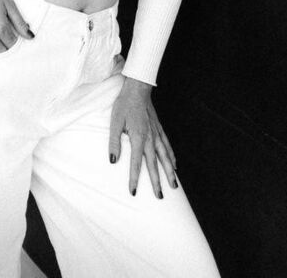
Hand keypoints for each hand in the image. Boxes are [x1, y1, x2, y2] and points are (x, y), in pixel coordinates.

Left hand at [108, 77, 177, 198]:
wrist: (138, 88)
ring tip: (174, 187)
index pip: (136, 163)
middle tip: (160, 197)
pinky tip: (174, 165)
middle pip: (154, 164)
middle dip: (157, 182)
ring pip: (165, 157)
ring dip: (169, 172)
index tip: (133, 192)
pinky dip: (171, 157)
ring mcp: (156, 134)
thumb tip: (112, 161)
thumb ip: (114, 142)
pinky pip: (167, 146)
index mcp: (138, 138)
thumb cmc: (124, 104)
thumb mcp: (114, 122)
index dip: (134, 179)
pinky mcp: (159, 129)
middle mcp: (150, 138)